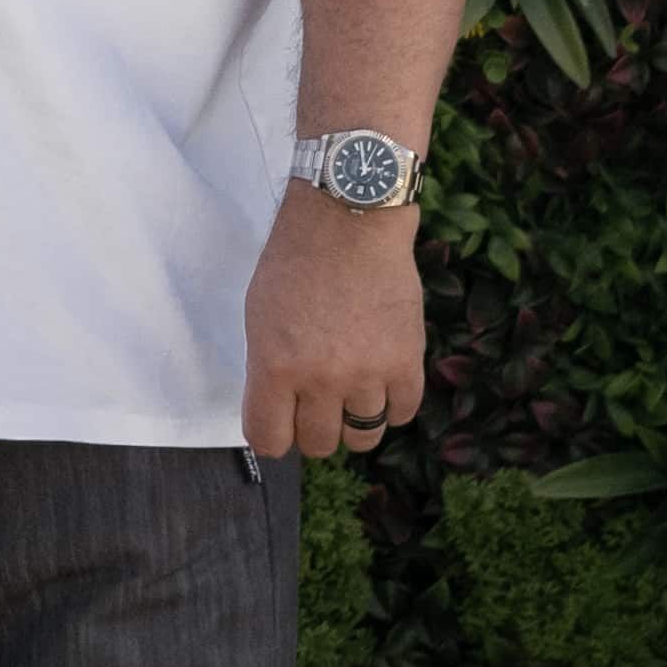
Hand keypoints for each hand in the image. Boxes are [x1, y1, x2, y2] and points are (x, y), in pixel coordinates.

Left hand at [239, 190, 427, 462]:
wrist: (348, 222)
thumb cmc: (293, 261)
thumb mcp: (259, 316)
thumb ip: (268, 368)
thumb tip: (279, 409)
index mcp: (274, 368)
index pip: (269, 440)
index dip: (273, 438)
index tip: (279, 427)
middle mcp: (321, 379)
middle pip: (319, 444)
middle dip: (313, 431)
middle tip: (316, 407)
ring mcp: (368, 374)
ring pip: (363, 437)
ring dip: (353, 422)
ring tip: (350, 398)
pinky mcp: (407, 362)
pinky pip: (402, 413)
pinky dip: (391, 407)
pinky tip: (381, 387)